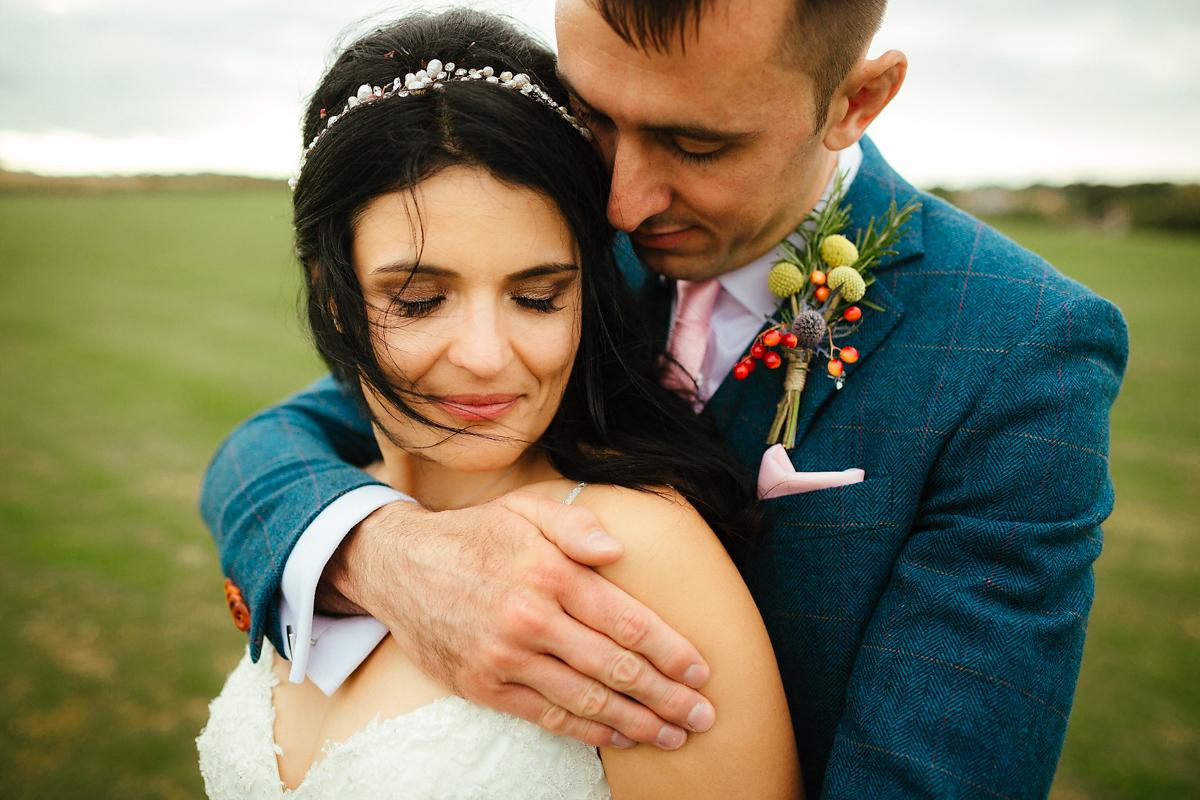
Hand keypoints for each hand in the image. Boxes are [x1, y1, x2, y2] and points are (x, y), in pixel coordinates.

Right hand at [322, 492, 714, 749]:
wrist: (398, 566)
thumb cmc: (475, 535)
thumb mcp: (525, 509)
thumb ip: (577, 525)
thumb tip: (618, 550)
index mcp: (549, 573)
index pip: (625, 621)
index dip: (669, 650)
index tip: (701, 670)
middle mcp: (531, 619)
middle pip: (614, 668)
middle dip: (666, 696)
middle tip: (703, 715)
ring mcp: (505, 657)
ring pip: (585, 700)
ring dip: (636, 722)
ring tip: (672, 734)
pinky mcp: (484, 686)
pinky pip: (547, 717)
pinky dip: (589, 731)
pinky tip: (620, 736)